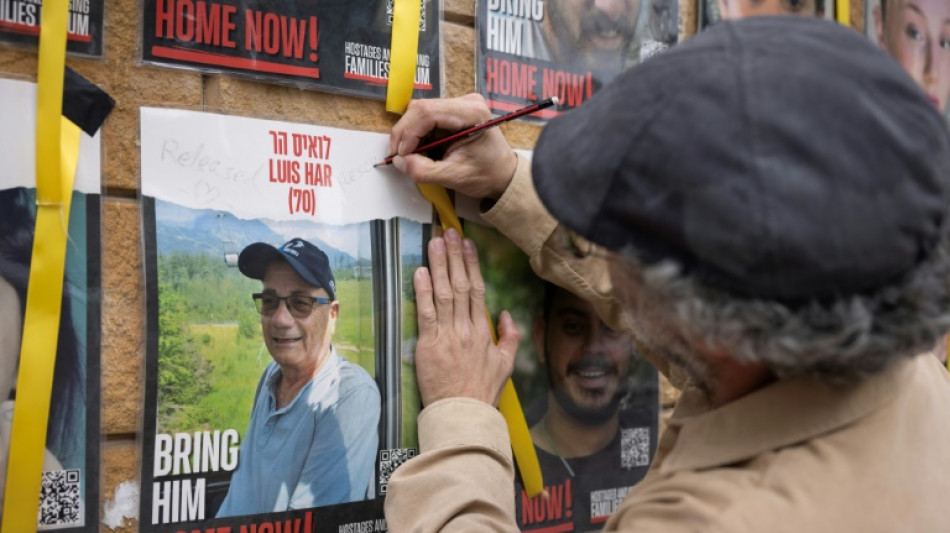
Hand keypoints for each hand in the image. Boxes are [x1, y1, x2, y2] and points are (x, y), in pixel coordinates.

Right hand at [389, 94, 517, 199]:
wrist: (503, 174)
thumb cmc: (487, 175)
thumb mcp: (454, 177)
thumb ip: (424, 171)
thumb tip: (399, 162)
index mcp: (472, 113)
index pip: (428, 112)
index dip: (408, 133)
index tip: (401, 154)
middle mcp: (466, 102)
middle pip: (420, 109)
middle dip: (405, 134)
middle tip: (400, 157)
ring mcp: (458, 104)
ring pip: (419, 113)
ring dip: (410, 136)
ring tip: (414, 156)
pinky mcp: (452, 111)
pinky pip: (424, 118)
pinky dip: (417, 135)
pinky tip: (423, 150)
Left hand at [413, 228, 520, 405]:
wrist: (464, 413)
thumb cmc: (482, 391)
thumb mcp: (506, 364)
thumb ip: (510, 336)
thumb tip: (505, 314)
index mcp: (483, 331)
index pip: (477, 289)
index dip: (471, 264)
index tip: (467, 244)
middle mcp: (466, 328)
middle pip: (460, 285)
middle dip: (454, 256)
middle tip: (448, 232)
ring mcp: (448, 335)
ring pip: (443, 293)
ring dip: (438, 266)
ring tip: (434, 243)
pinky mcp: (429, 345)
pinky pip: (426, 314)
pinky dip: (423, 292)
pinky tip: (420, 272)